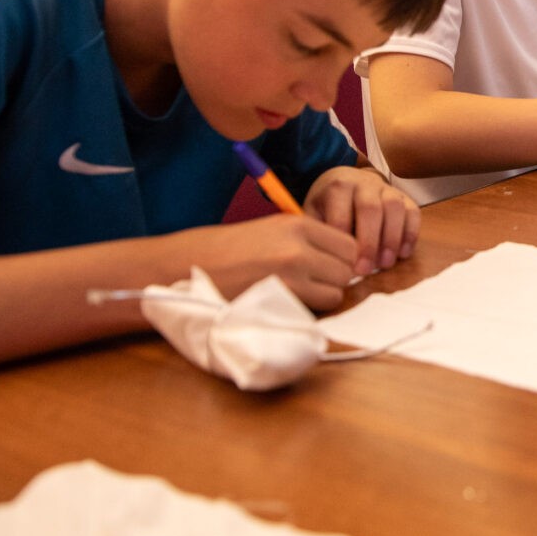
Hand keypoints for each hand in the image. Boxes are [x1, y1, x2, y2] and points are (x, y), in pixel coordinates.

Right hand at [178, 214, 362, 311]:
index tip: (327, 268)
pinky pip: (317, 309)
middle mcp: (299, 247)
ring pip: (336, 292)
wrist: (188, 267)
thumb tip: (343, 259)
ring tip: (297, 294)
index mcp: (297, 224)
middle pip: (346, 270)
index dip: (341, 260)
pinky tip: (287, 304)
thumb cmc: (226, 250)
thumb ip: (306, 241)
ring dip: (323, 297)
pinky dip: (309, 310)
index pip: (348, 245)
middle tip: (311, 284)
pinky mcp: (281, 300)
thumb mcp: (270, 231)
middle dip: (334, 280)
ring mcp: (291, 275)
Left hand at [305, 165, 419, 276]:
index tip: (345, 266)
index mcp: (338, 185)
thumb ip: (319, 233)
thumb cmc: (328, 205)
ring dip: (392, 238)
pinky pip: (412, 211)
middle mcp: (364, 182)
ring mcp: (386, 188)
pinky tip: (403, 253)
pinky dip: (411, 233)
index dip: (345, 242)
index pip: (342, 214)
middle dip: (369, 243)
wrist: (346, 180)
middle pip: (370, 209)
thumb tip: (326, 261)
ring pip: (395, 208)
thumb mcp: (314, 214)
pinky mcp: (403, 196)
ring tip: (386, 264)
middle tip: (366, 270)